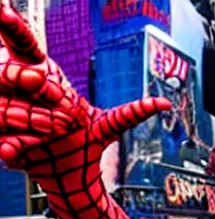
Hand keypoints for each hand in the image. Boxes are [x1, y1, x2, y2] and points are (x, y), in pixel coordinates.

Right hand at [0, 0, 170, 175]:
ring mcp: (5, 113)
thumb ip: (132, 113)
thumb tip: (165, 104)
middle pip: (8, 73)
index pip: (21, 43)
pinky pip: (2, 141)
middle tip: (51, 95)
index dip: (10, 25)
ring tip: (54, 134)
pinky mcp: (3, 141)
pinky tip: (15, 153)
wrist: (73, 174)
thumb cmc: (88, 140)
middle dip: (25, 81)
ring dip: (30, 121)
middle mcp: (16, 90)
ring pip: (3, 109)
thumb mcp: (109, 125)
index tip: (1, 7)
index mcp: (40, 75)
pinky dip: (12, 147)